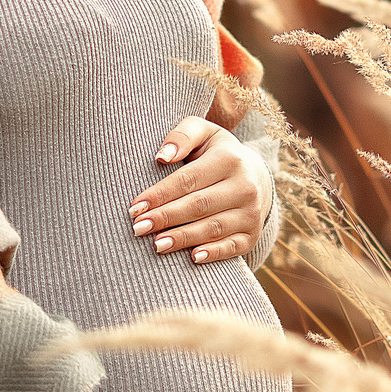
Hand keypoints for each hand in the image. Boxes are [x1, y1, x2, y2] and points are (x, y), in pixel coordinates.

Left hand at [131, 117, 268, 265]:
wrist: (256, 176)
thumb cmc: (216, 153)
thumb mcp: (203, 133)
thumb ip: (182, 136)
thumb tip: (162, 156)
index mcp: (230, 159)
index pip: (188, 180)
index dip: (160, 194)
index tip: (135, 207)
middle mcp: (245, 187)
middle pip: (199, 205)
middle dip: (166, 218)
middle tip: (138, 228)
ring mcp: (251, 213)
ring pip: (213, 228)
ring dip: (183, 238)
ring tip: (156, 245)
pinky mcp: (252, 234)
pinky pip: (232, 247)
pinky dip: (214, 254)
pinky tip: (193, 258)